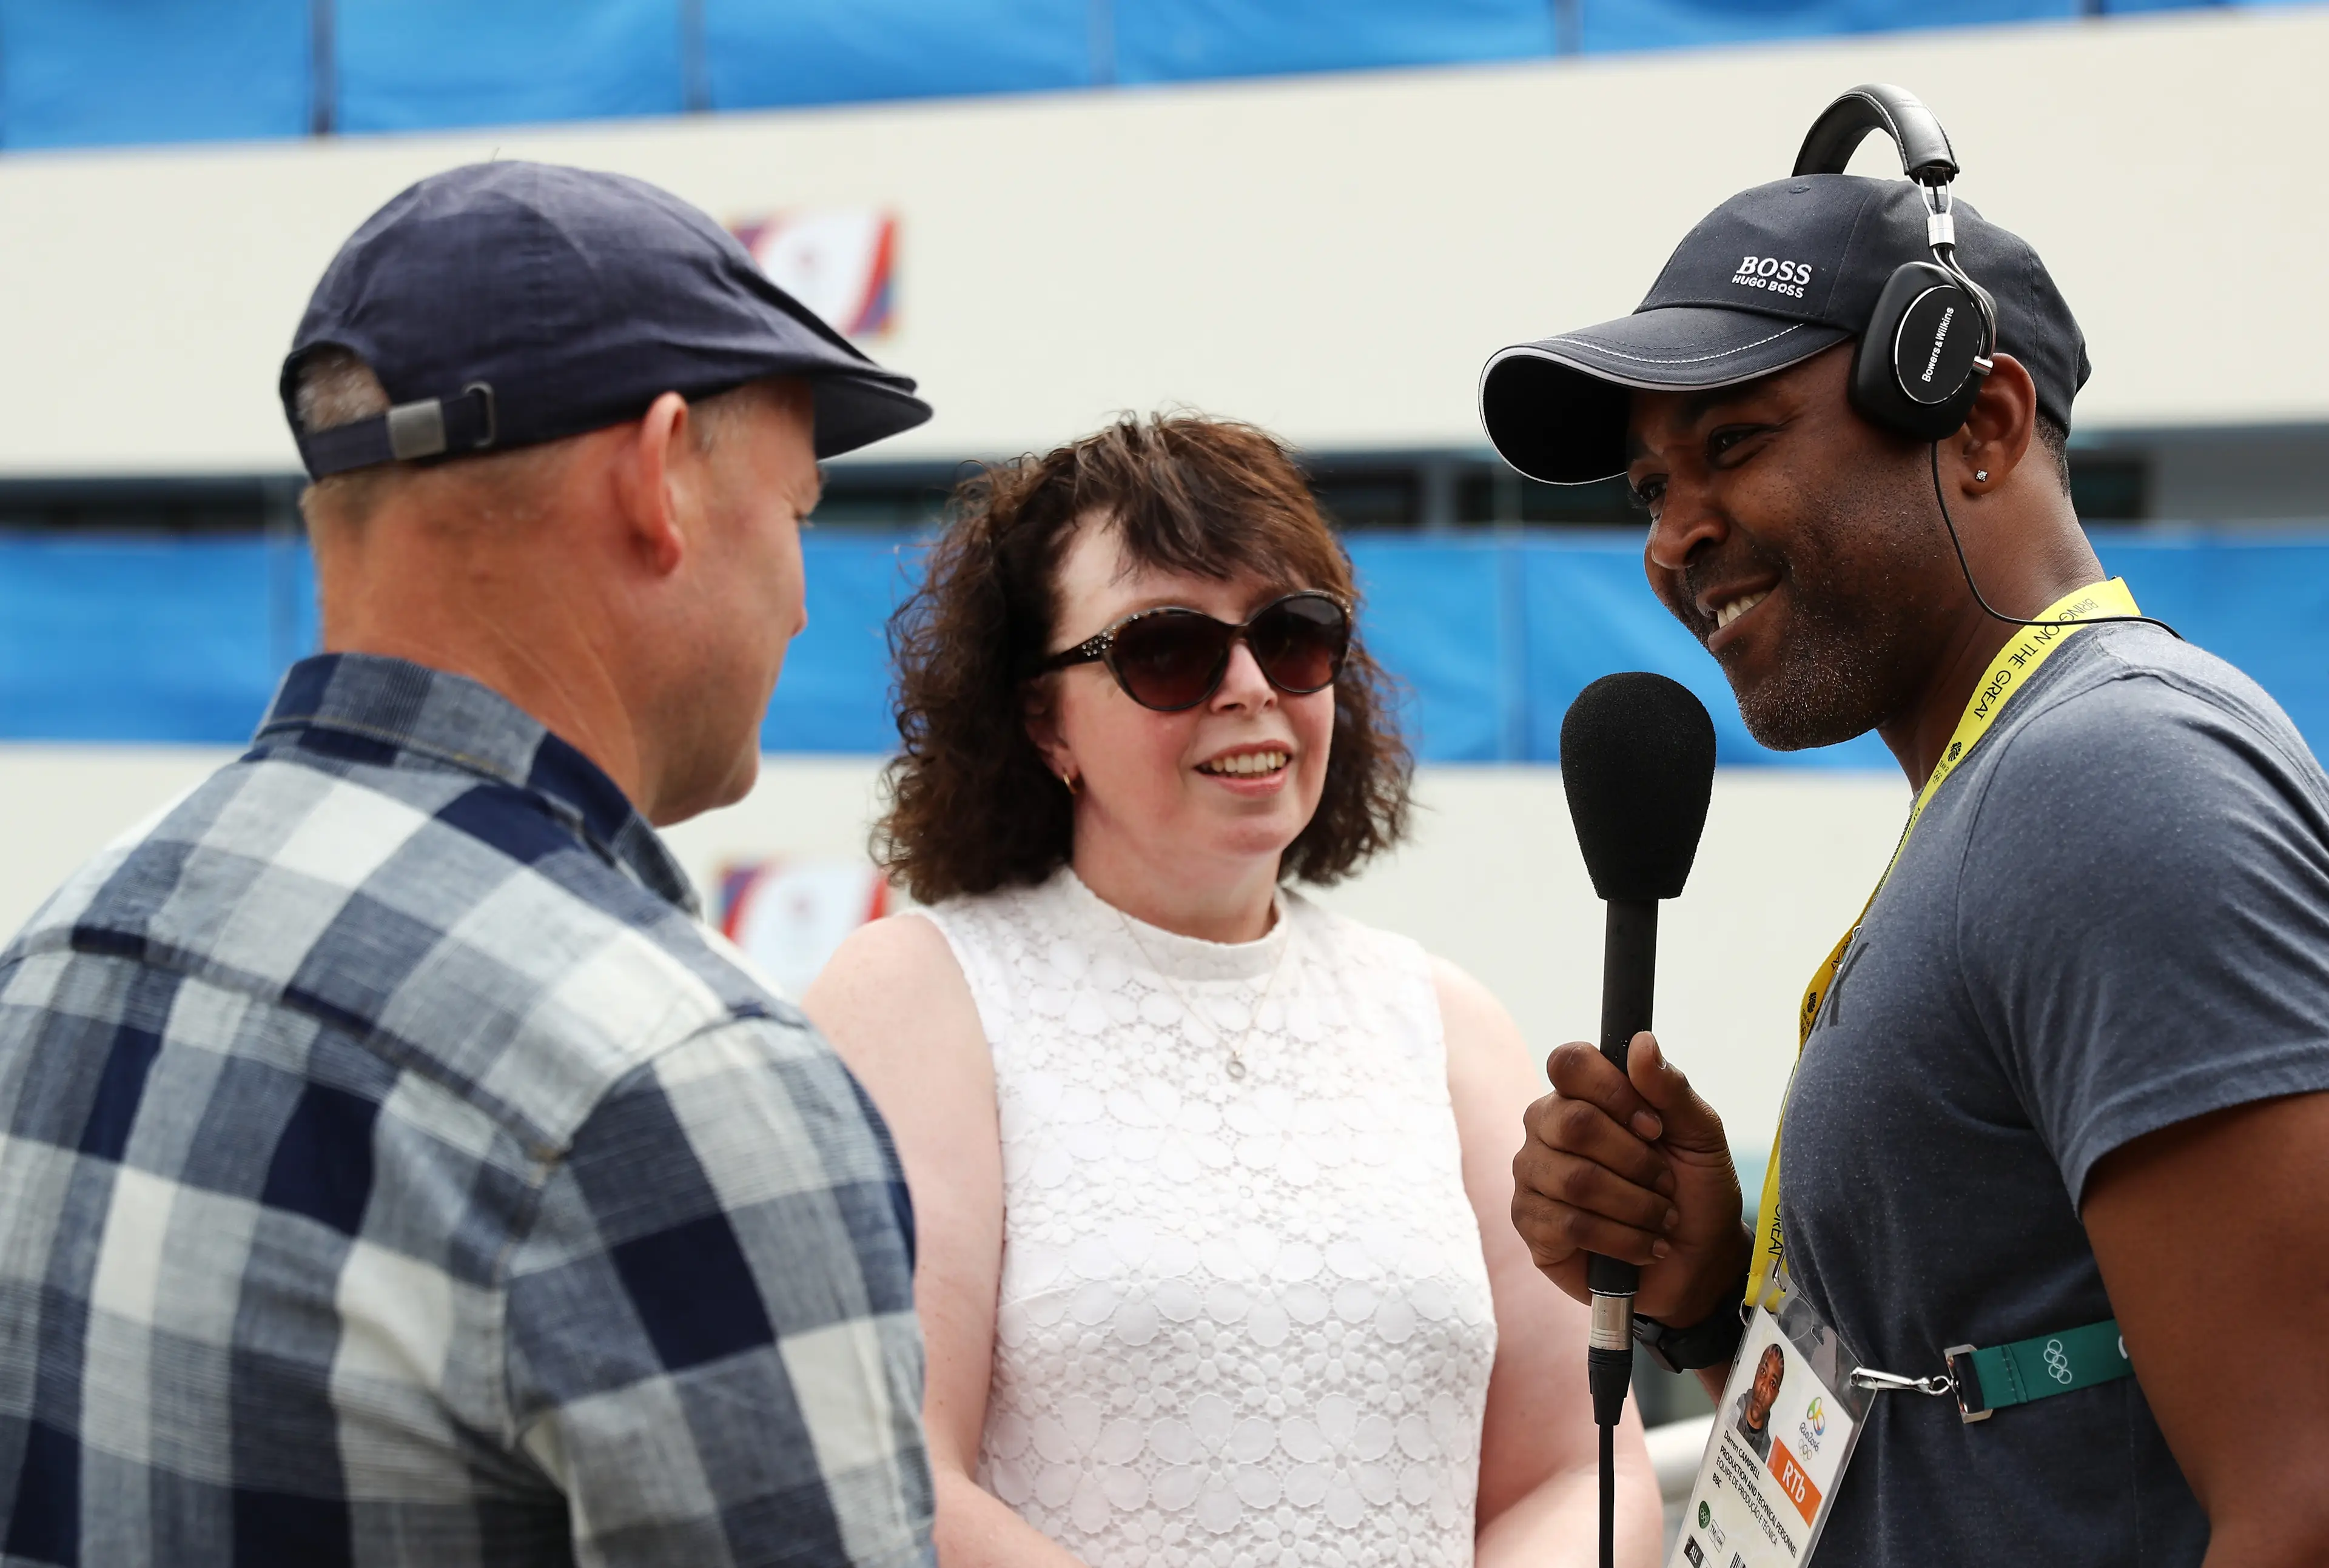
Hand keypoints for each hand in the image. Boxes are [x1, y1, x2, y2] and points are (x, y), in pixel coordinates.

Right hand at [1510, 1031, 1748, 1327]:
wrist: (1698, 1261)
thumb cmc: (1695, 1191)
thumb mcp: (1700, 1136)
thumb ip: (1671, 1089)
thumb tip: (1642, 1042)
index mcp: (1581, 1095)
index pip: (1569, 1063)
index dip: (1615, 1093)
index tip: (1656, 1127)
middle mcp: (1545, 1128)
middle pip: (1573, 1123)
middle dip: (1636, 1162)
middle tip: (1664, 1184)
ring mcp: (1532, 1176)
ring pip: (1574, 1180)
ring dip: (1636, 1207)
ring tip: (1660, 1220)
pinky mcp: (1531, 1226)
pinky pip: (1568, 1225)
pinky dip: (1622, 1240)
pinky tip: (1641, 1247)